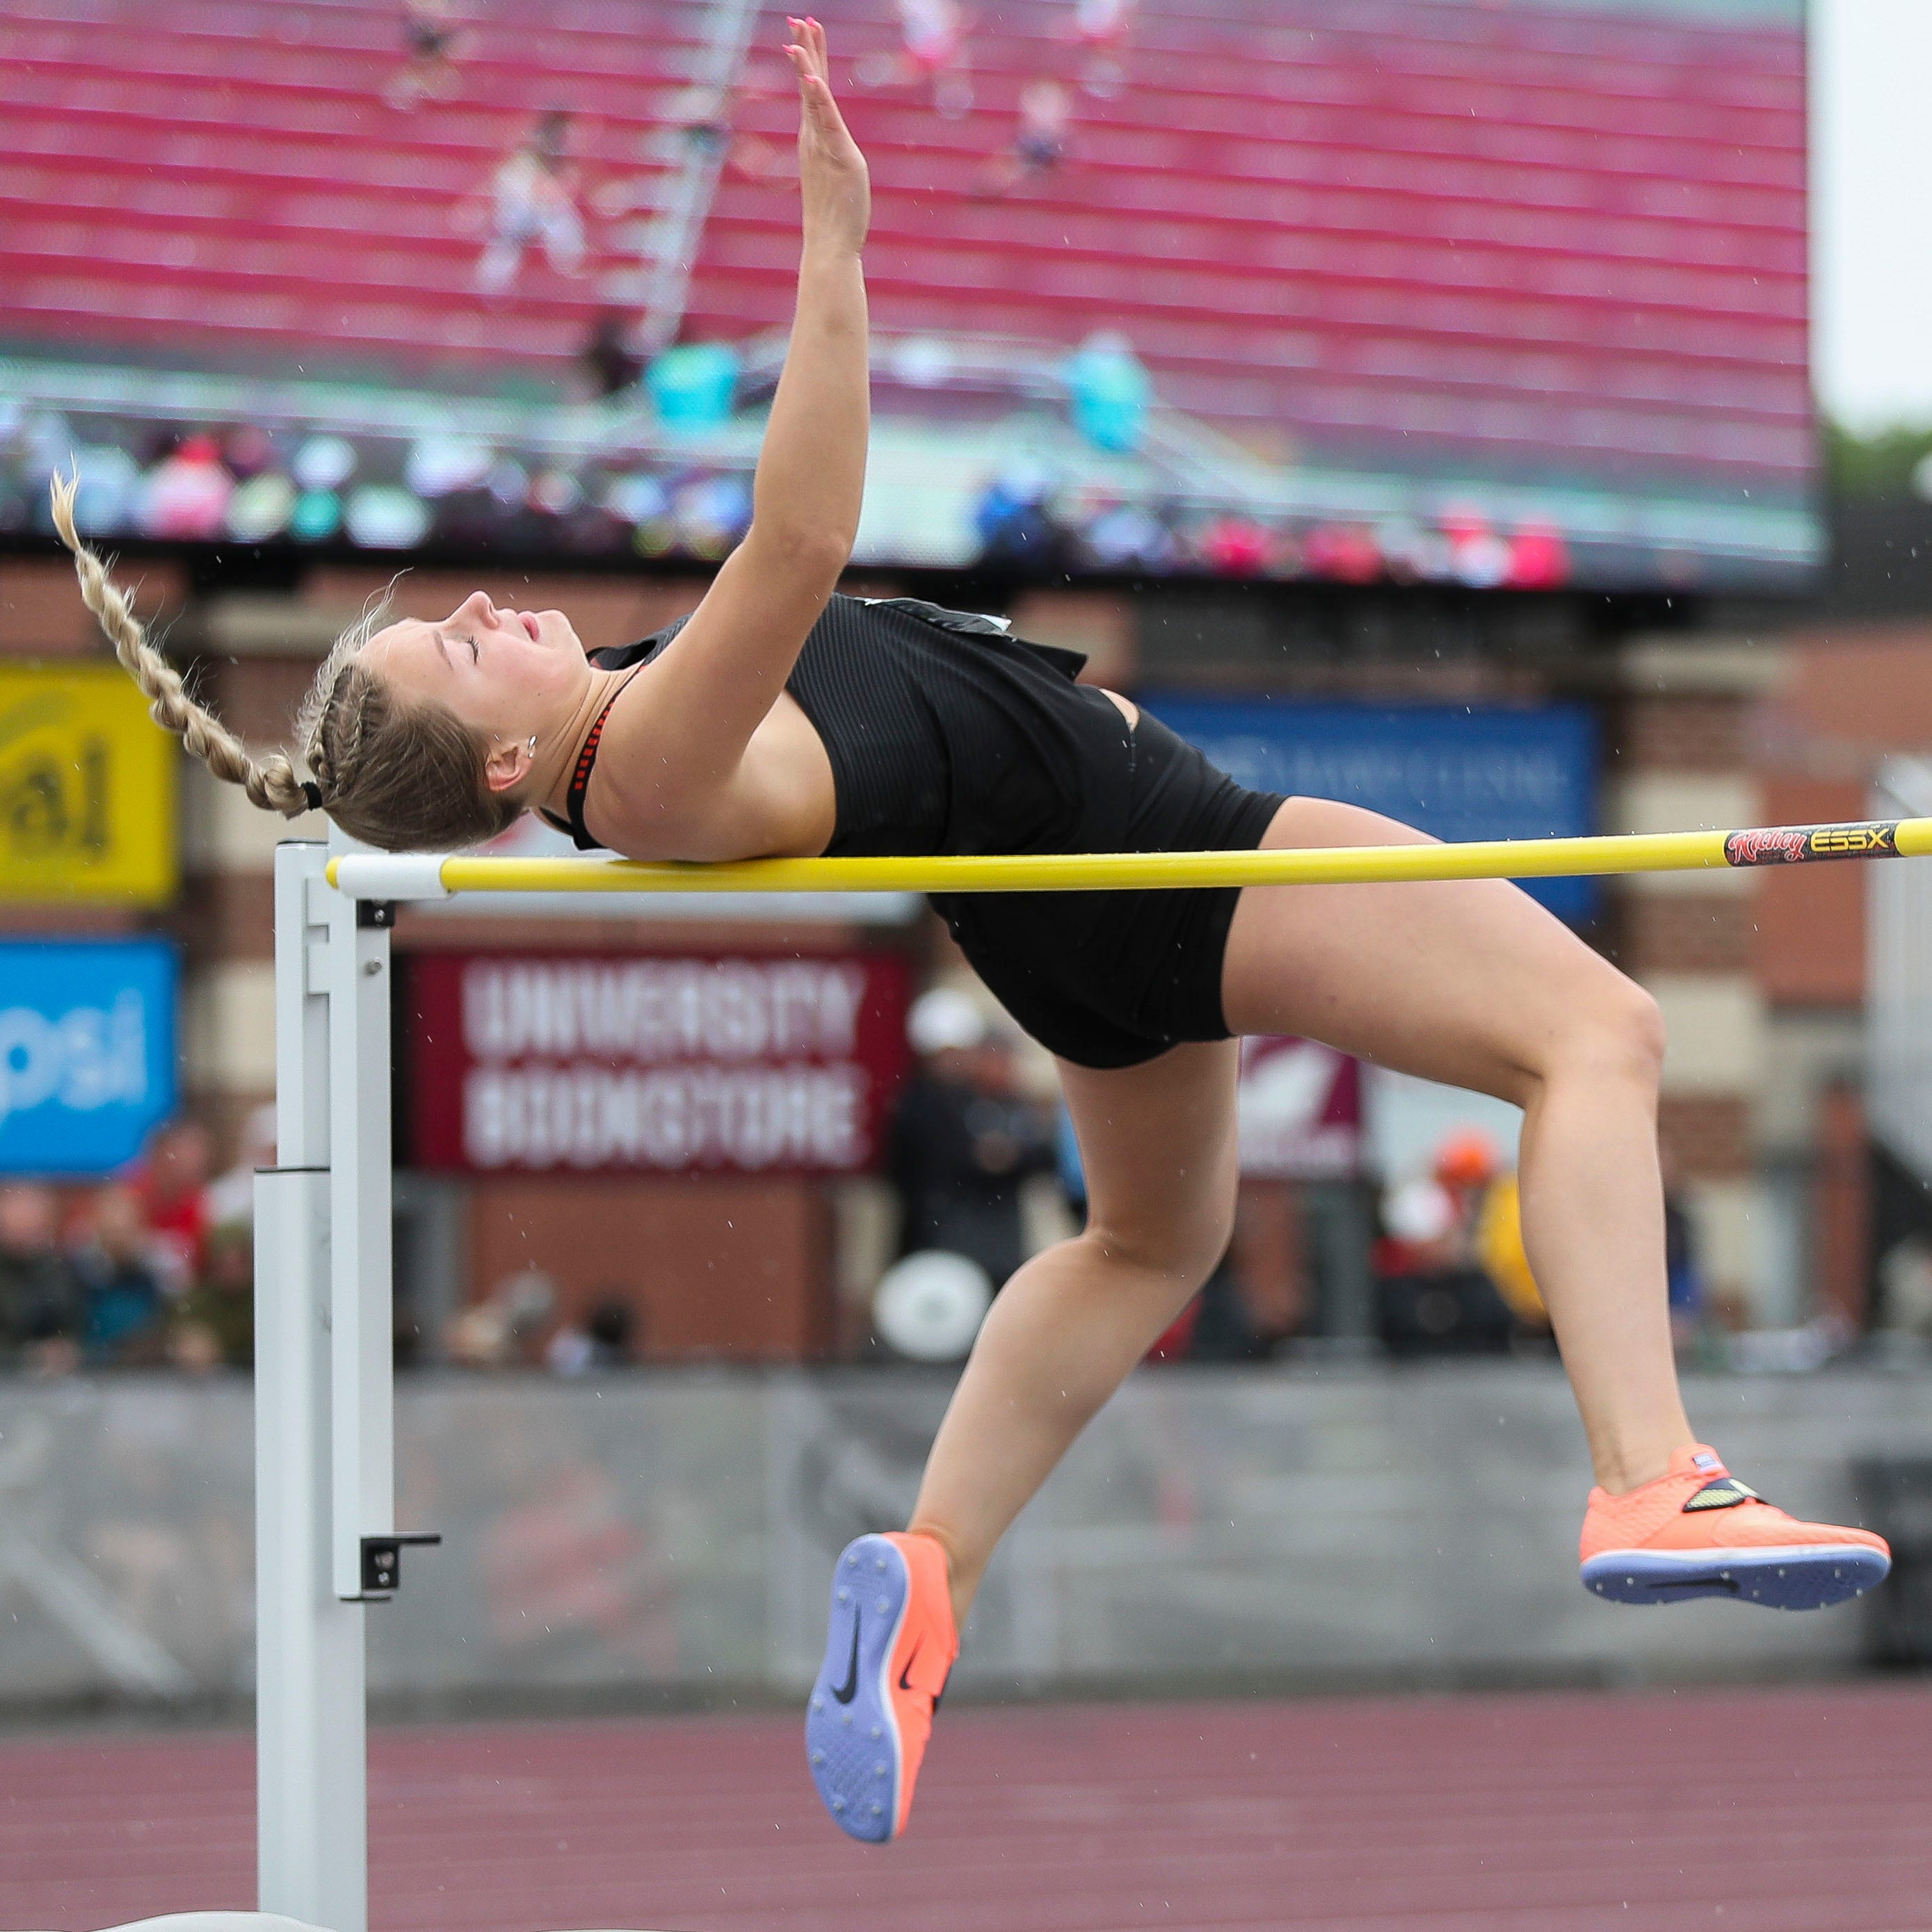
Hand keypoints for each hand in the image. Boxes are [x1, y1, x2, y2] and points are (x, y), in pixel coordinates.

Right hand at [784, 17, 868, 253]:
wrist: (829, 246)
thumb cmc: (833, 218)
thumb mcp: (832, 177)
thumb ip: (831, 157)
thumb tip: (833, 152)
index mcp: (814, 139)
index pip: (812, 91)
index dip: (809, 60)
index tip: (802, 31)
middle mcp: (814, 138)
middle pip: (810, 84)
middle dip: (804, 50)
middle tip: (798, 18)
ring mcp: (823, 146)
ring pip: (815, 97)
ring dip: (807, 64)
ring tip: (800, 34)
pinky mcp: (838, 157)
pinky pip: (827, 123)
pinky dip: (819, 100)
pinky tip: (813, 79)